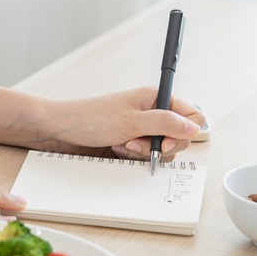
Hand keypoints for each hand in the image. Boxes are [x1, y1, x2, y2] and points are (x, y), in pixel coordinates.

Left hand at [44, 87, 203, 159]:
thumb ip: (166, 123)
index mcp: (156, 98)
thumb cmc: (91, 118)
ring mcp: (141, 129)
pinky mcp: (131, 143)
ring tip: (122, 145)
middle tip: (136, 143)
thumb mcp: (132, 121)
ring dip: (143, 152)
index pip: (191, 115)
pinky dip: (132, 157)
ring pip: (161, 149)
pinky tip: (116, 150)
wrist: (62, 130)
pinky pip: (145, 156)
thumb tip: (194, 127)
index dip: (184, 132)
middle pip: (178, 136)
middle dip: (158, 145)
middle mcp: (151, 112)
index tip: (165, 141)